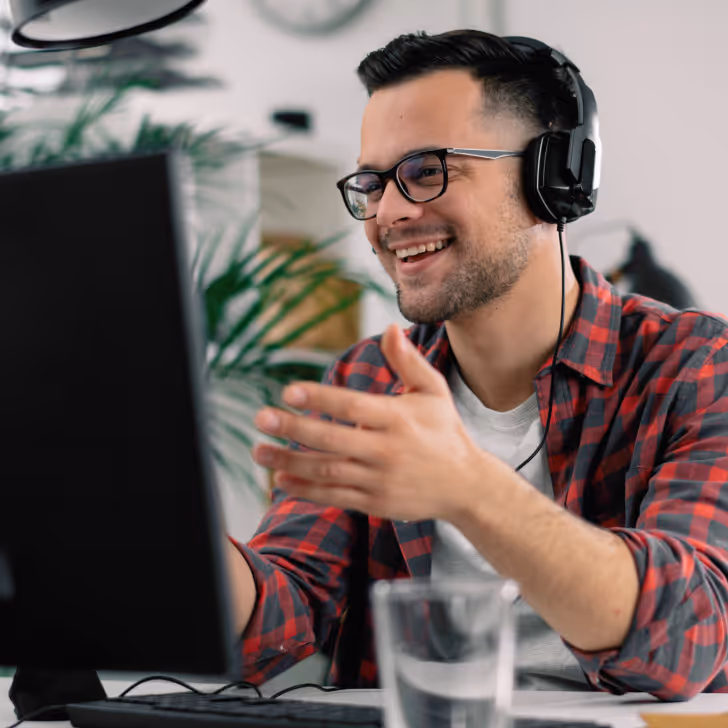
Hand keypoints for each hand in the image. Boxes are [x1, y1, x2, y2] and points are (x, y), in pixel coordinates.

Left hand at [251, 323, 497, 522]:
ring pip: (328, 471)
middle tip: (261, 418)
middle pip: (333, 439)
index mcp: (398, 418)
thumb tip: (390, 327)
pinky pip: (335, 497)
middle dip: (294, 428)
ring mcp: (379, 479)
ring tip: (258, 451)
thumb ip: (408, 361)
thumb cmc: (444, 432)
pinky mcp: (375, 503)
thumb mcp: (433, 391)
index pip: (352, 405)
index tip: (288, 391)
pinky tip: (280, 480)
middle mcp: (387, 450)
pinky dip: (306, 490)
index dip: (319, 398)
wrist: (466, 486)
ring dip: (290, 461)